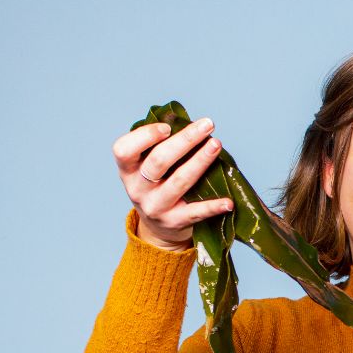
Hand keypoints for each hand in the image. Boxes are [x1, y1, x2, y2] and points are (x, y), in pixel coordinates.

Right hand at [112, 117, 233, 250]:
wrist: (158, 229)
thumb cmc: (157, 187)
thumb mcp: (146, 169)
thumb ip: (159, 148)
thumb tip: (191, 124)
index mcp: (128, 171)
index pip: (124, 150)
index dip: (145, 136)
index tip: (167, 127)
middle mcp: (137, 189)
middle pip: (158, 161)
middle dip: (185, 140)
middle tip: (207, 125)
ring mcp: (155, 207)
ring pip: (179, 181)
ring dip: (200, 161)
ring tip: (216, 145)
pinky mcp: (174, 222)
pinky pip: (196, 213)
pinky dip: (213, 206)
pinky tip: (228, 202)